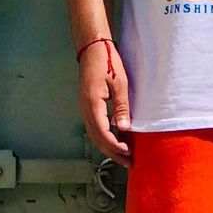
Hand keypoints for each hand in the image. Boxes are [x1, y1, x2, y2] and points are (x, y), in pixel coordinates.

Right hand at [78, 40, 131, 166]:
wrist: (93, 49)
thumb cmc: (108, 63)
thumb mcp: (120, 84)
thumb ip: (121, 107)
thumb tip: (124, 128)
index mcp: (93, 105)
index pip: (103, 133)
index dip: (115, 146)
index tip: (128, 153)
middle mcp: (85, 110)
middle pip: (97, 139)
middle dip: (112, 153)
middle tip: (128, 162)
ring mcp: (84, 109)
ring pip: (94, 135)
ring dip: (108, 147)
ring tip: (123, 156)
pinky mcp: (87, 106)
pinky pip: (94, 128)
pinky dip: (104, 138)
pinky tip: (115, 140)